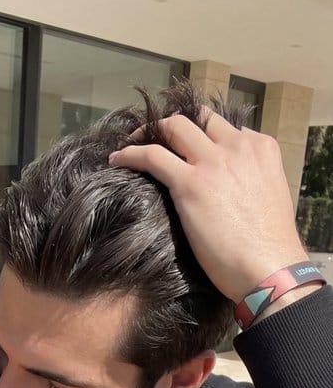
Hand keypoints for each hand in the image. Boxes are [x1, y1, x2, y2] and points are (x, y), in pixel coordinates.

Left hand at [109, 111, 307, 302]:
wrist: (270, 268)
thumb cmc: (269, 247)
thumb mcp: (268, 196)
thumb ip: (248, 180)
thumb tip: (228, 187)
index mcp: (262, 149)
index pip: (225, 127)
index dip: (202, 134)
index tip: (185, 146)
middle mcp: (238, 146)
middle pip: (198, 118)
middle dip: (173, 124)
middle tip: (155, 137)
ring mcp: (213, 162)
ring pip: (174, 127)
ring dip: (148, 132)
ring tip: (131, 143)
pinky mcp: (190, 183)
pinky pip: (152, 156)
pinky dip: (130, 154)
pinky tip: (117, 159)